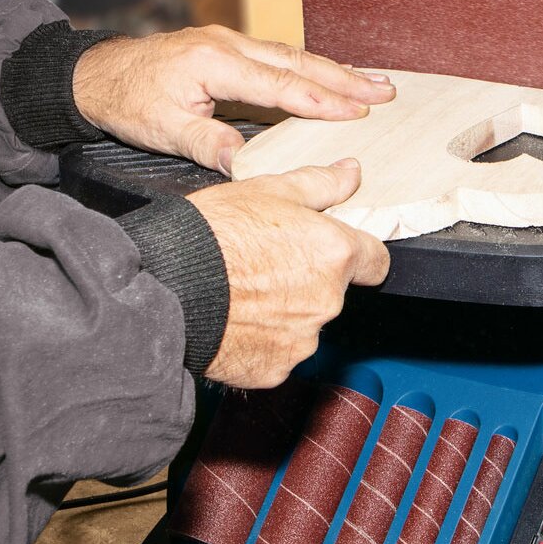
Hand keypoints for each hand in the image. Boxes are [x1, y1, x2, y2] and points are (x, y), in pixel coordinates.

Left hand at [73, 26, 393, 175]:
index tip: (355, 111)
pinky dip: (310, 67)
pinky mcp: (228, 49)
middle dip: (344, 78)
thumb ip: (208, 143)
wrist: (97, 75)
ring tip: (373, 83)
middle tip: (385, 91)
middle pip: (297, 62)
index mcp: (214, 62)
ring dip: (334, 70)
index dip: (321, 99)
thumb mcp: (163, 130)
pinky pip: (278, 56)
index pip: (279, 84)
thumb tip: (246, 164)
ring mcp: (229, 43)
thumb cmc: (126, 99)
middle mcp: (227, 45)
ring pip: (292, 56)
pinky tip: (332, 76)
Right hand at [186, 159, 388, 388]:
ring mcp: (301, 340)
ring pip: (303, 326)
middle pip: (332, 293)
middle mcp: (326, 301)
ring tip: (241, 295)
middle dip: (307, 282)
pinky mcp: (274, 370)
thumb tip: (350, 173)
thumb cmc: (212, 236)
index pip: (376, 262)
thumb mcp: (265, 190)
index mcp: (333, 254)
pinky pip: (276, 355)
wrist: (166, 287)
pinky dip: (260, 342)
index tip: (334, 253)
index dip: (356, 255)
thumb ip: (318, 184)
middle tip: (264, 266)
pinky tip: (233, 322)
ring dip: (283, 314)